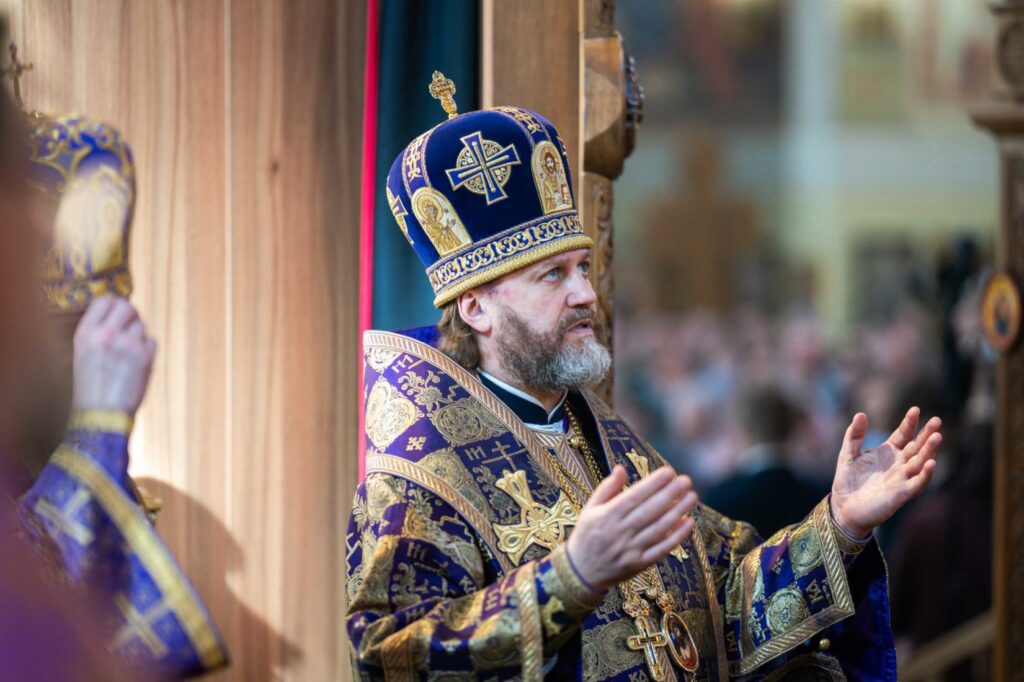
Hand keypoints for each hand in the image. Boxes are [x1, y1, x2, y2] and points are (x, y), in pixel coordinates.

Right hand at [71, 297, 156, 414]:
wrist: (100, 414)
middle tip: (130, 327)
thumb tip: (118, 311)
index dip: (114, 304)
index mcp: (85, 333)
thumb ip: (97, 331)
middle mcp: (105, 334)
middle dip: (131, 315)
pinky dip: (148, 350)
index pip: (104, 300)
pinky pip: (152, 341)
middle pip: (127, 307)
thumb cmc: (91, 386)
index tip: (118, 312)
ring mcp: (126, 344)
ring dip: (138, 336)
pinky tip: (137, 364)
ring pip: (141, 325)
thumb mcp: (83, 353)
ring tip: (128, 355)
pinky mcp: (144, 356)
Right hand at [566, 464, 697, 592]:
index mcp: (607, 516)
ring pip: (659, 528)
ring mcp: (631, 549)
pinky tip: (689, 522)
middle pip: (650, 510)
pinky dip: (677, 536)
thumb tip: (621, 468)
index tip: (668, 472)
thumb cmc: (586, 535)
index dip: (653, 484)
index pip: (634, 496)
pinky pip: (662, 549)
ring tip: (691, 497)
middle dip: (670, 494)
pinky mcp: (639, 564)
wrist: (581, 572)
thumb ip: (607, 488)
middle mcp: (620, 532)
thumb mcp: (590, 509)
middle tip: (686, 480)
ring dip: (678, 512)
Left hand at [830, 407, 941, 537]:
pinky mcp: (902, 494)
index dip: (910, 423)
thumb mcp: (847, 454)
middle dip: (927, 434)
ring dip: (929, 450)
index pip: (903, 435)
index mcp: (888, 453)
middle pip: (916, 446)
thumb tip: (861, 414)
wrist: (843, 507)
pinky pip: (918, 483)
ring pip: (921, 462)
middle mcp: (899, 464)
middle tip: (937, 421)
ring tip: (937, 436)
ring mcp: (902, 478)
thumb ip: (854, 435)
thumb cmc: (848, 481)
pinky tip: (931, 462)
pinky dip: (926, 474)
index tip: (916, 409)